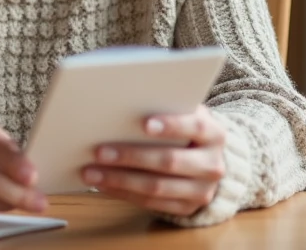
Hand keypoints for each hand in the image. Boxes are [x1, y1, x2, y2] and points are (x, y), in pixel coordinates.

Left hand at [81, 104, 226, 216]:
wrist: (209, 160)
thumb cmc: (187, 129)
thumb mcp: (186, 114)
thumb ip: (167, 105)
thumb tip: (127, 97)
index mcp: (214, 134)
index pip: (195, 127)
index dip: (171, 125)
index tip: (145, 124)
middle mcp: (212, 165)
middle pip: (169, 161)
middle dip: (131, 156)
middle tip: (100, 151)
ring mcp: (202, 191)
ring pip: (157, 187)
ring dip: (120, 180)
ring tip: (91, 172)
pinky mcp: (187, 209)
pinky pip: (151, 204)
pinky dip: (124, 194)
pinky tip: (103, 185)